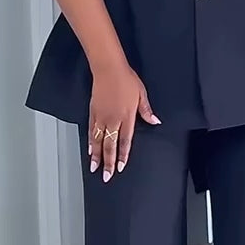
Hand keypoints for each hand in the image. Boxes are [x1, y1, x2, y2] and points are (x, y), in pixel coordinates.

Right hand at [89, 63, 159, 181]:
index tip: (121, 167)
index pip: (125, 141)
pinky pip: (91, 131)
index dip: (123, 156)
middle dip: (109, 162)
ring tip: (95, 168)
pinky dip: (90, 142)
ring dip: (96, 156)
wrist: (108, 68)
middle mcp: (113, 119)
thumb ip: (146, 110)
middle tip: (107, 176)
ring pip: (98, 141)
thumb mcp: (141, 94)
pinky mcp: (93, 112)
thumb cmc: (126, 79)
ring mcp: (101, 117)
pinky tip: (89, 150)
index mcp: (127, 116)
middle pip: (110, 145)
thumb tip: (155, 121)